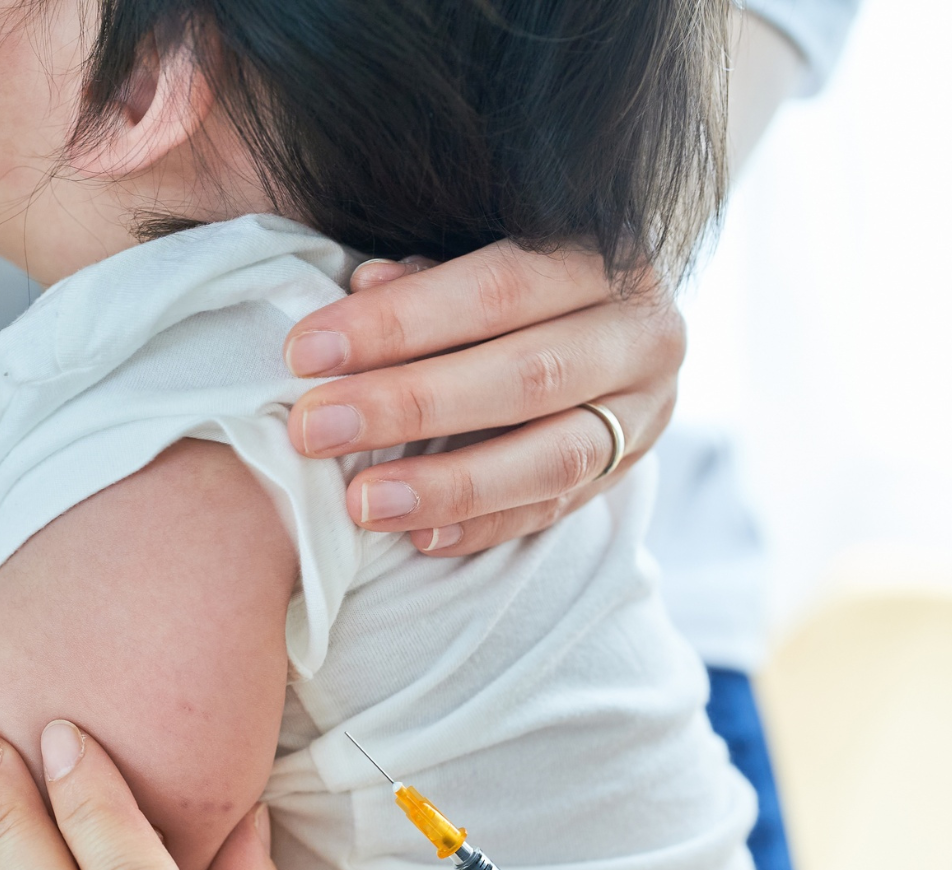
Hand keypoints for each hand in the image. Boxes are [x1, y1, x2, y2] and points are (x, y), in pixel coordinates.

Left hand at [284, 241, 683, 555]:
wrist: (612, 322)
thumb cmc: (518, 277)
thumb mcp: (482, 248)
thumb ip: (431, 273)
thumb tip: (365, 283)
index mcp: (604, 252)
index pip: (495, 288)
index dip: (398, 322)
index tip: (306, 353)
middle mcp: (642, 331)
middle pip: (525, 376)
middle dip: (409, 405)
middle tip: (314, 430)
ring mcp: (645, 410)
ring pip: (553, 458)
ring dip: (450, 485)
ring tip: (364, 503)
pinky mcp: (628, 470)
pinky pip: (556, 511)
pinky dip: (484, 525)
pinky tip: (420, 538)